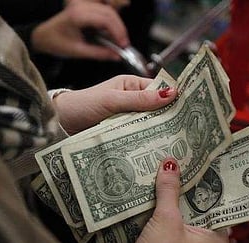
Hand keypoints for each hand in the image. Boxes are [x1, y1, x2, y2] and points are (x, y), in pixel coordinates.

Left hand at [31, 0, 128, 59]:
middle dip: (120, 29)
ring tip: (119, 41)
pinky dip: (110, 23)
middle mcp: (82, 7)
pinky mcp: (85, 8)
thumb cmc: (55, 42)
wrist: (41, 35)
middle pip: (110, 13)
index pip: (106, 19)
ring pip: (108, 11)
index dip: (118, 32)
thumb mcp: (78, 51)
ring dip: (117, 25)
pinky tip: (110, 35)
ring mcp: (83, 5)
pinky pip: (103, 13)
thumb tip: (116, 56)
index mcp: (78, 15)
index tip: (123, 45)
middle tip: (124, 44)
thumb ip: (99, 53)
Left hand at [53, 75, 176, 133]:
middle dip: (167, 120)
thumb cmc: (83, 104)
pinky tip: (154, 150)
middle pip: (156, 111)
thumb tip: (170, 93)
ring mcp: (127, 119)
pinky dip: (144, 142)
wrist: (60, 124)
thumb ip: (140, 99)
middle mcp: (132, 102)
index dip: (173, 99)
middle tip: (184, 131)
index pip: (159, 90)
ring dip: (156, 133)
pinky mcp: (122, 135)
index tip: (188, 110)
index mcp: (132, 86)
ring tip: (173, 143)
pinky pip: (137, 137)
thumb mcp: (113, 99)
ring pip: (148, 126)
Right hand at [125, 157, 230, 242]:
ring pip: (184, 212)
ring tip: (172, 170)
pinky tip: (159, 190)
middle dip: (190, 186)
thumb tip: (170, 165)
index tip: (205, 162)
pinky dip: (165, 207)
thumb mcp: (167, 219)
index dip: (212, 183)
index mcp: (218, 239)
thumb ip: (169, 190)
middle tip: (185, 161)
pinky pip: (171, 220)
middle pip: (200, 206)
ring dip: (176, 196)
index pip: (220, 204)